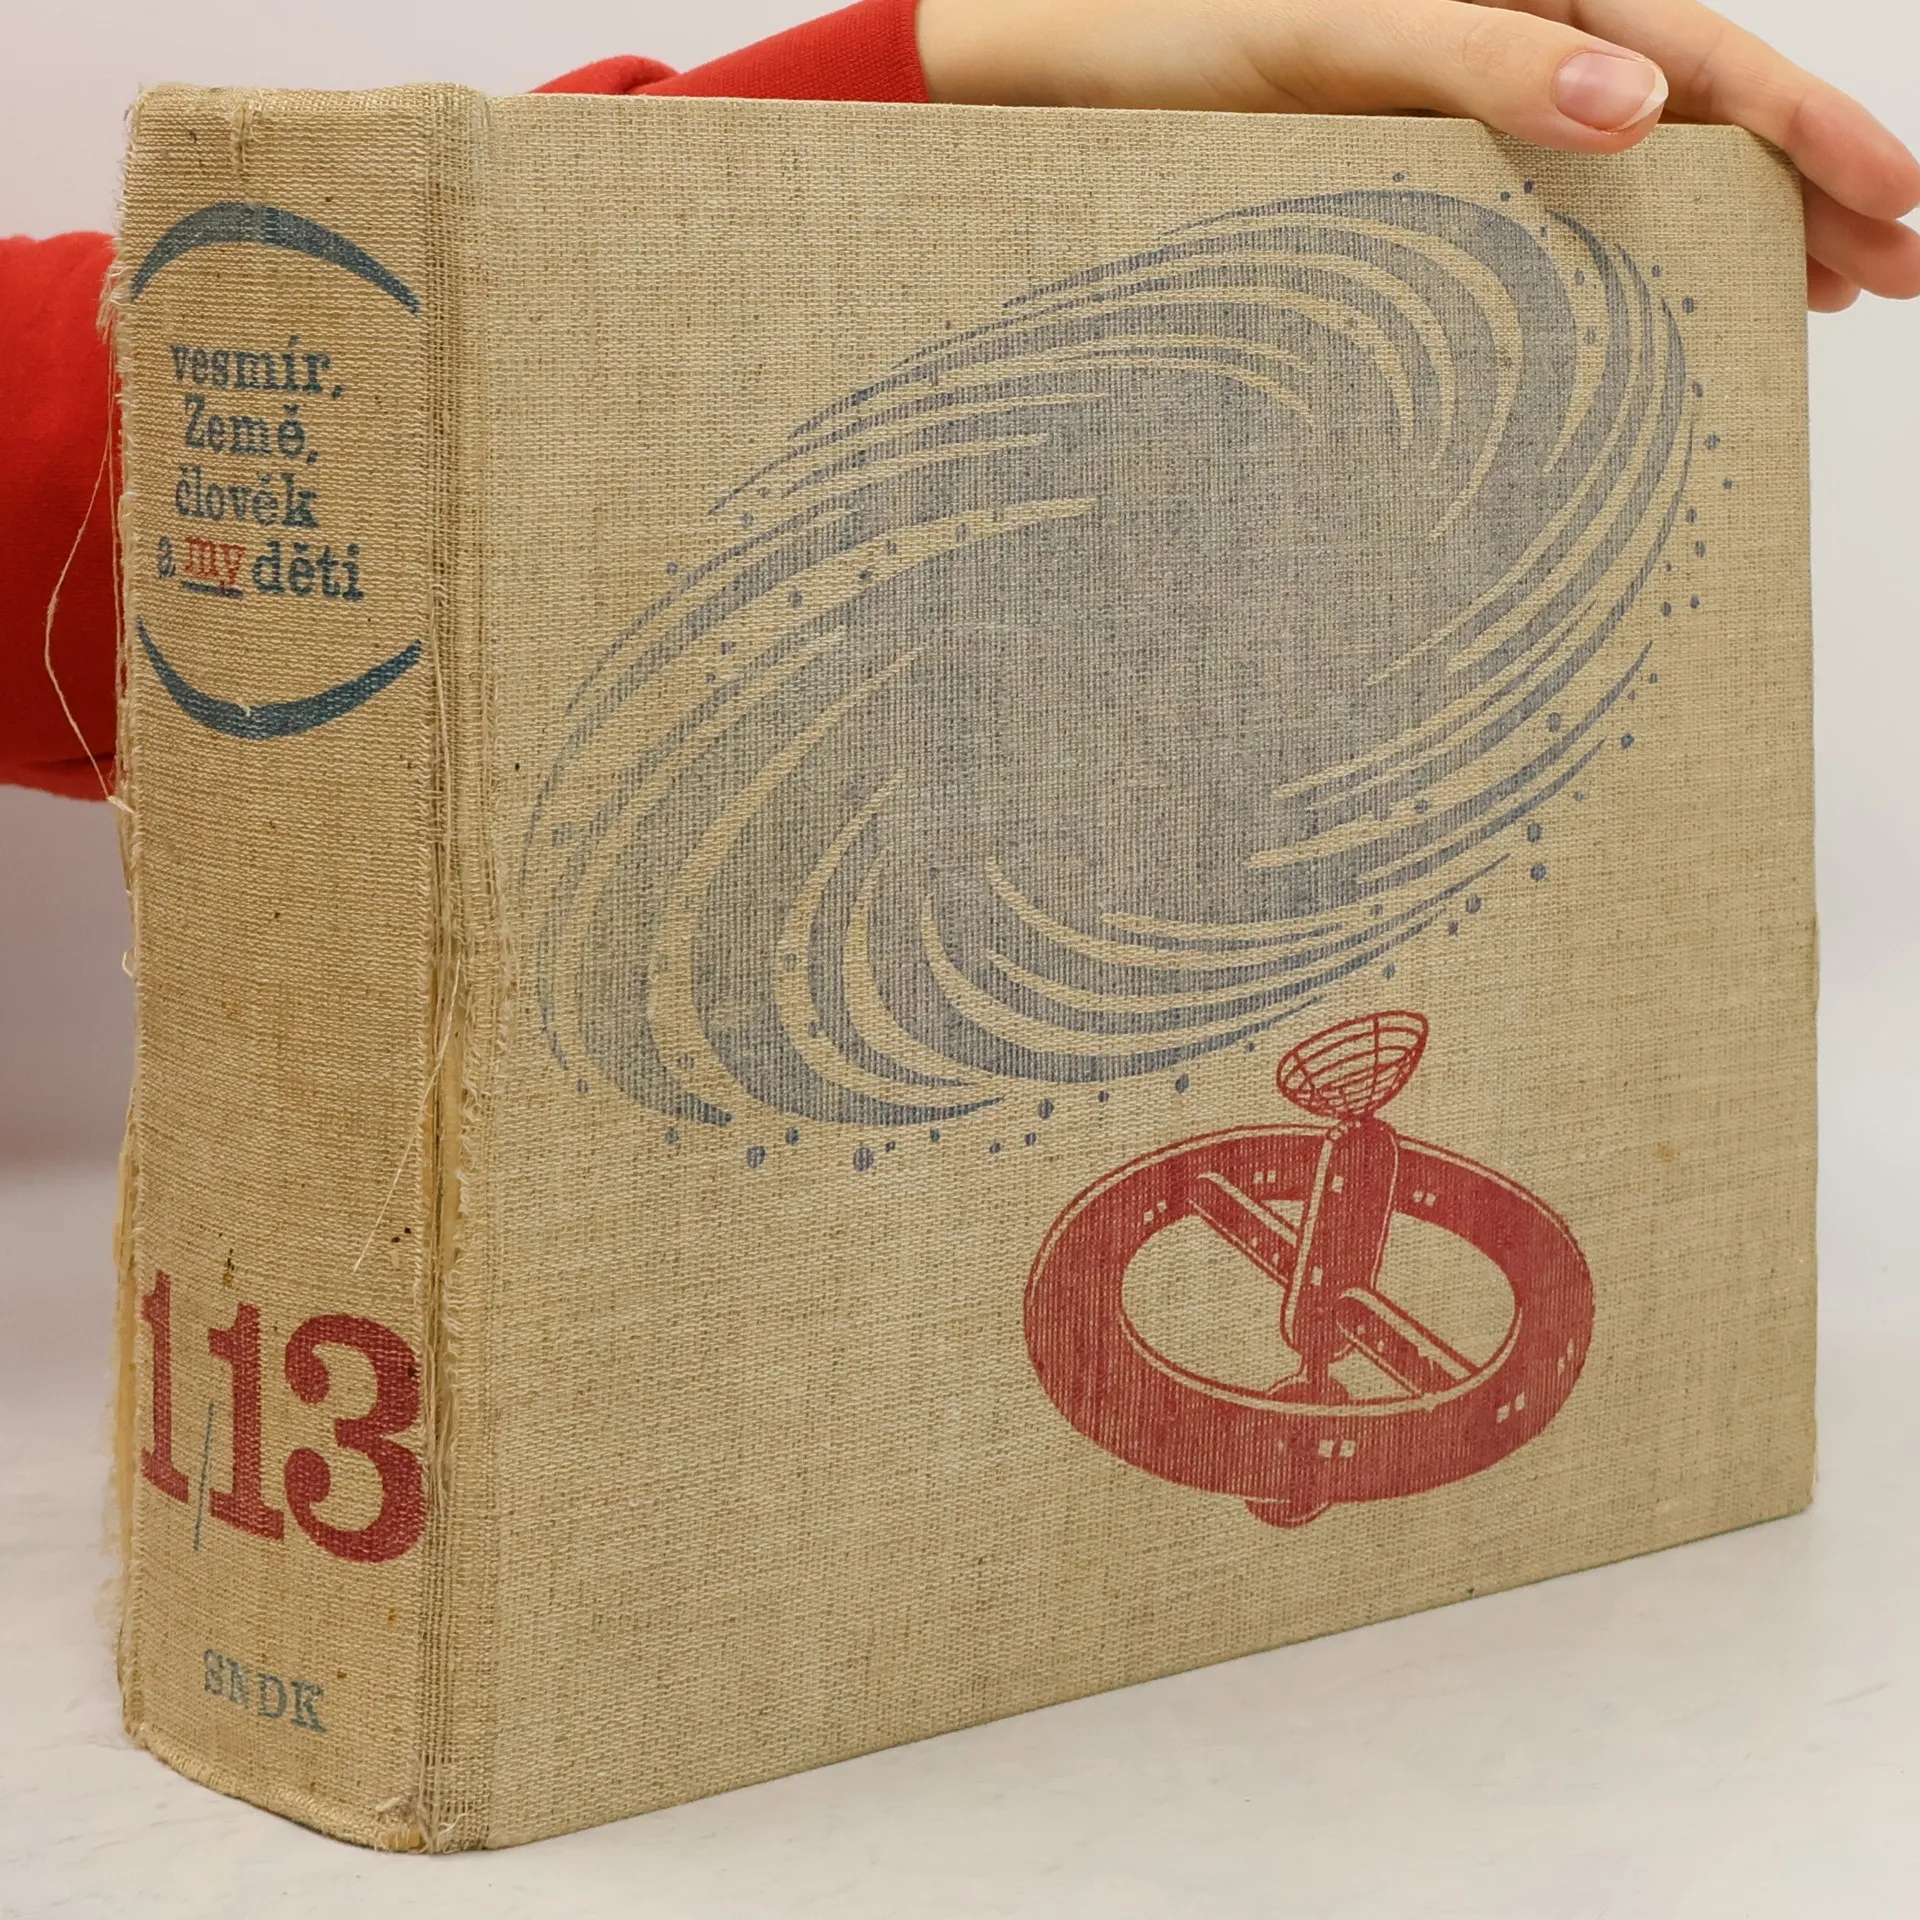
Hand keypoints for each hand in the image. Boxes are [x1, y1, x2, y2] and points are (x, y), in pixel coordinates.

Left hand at [916, 0, 1919, 310]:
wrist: (1059, 81)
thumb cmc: (1175, 42)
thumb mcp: (1331, 37)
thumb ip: (1475, 55)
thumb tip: (1636, 104)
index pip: (1698, 53)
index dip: (1806, 129)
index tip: (1893, 209)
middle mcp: (1502, 38)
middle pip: (1691, 103)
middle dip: (1799, 183)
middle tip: (1887, 275)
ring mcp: (1461, 109)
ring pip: (1630, 158)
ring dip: (1724, 220)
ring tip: (1808, 290)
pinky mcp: (1408, 170)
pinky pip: (1540, 206)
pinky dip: (1613, 246)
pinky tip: (1651, 290)